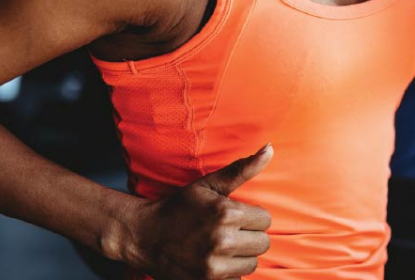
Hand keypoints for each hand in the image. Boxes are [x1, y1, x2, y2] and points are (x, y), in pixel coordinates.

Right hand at [121, 145, 273, 279]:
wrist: (144, 236)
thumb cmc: (180, 207)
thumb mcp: (209, 185)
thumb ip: (242, 169)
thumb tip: (270, 148)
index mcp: (225, 213)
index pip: (265, 220)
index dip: (251, 217)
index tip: (235, 217)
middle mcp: (222, 239)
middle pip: (263, 243)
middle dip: (250, 237)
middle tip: (229, 232)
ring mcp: (214, 264)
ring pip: (252, 263)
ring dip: (241, 256)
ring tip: (222, 247)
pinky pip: (237, 279)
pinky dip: (230, 272)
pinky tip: (216, 261)